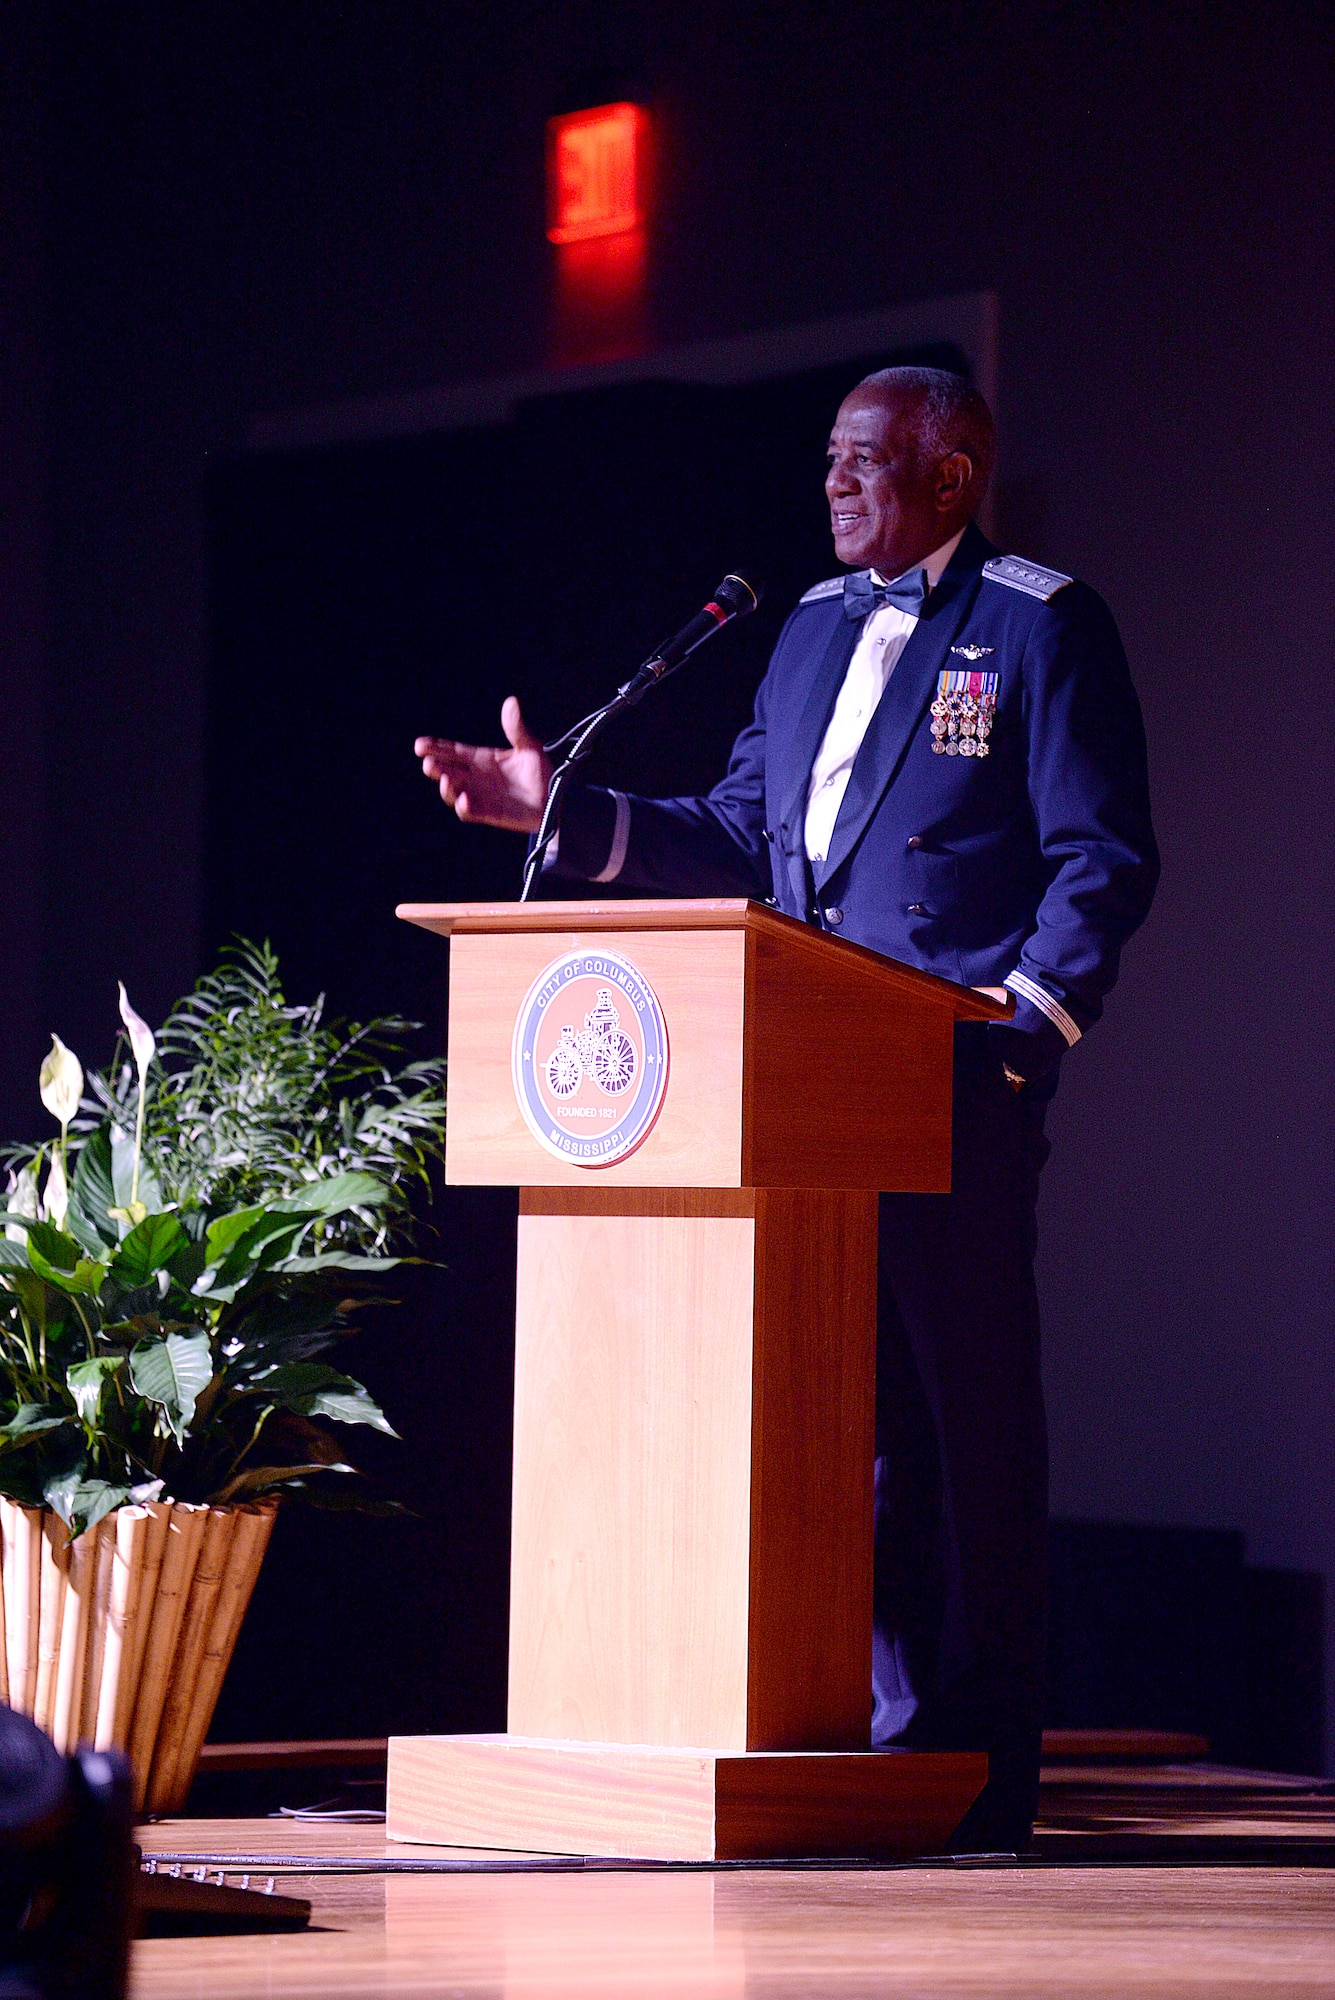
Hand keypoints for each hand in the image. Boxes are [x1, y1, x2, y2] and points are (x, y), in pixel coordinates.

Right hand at [415, 697, 551, 832]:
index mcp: (481, 759)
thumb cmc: (540, 771)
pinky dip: (465, 807)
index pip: (453, 752)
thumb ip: (516, 728)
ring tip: (445, 779)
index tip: (420, 745)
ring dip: (446, 788)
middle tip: (428, 762)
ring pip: (453, 793)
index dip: (436, 747)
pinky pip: (471, 812)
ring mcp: (480, 796)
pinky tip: (464, 799)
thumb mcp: (529, 746)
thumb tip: (511, 702)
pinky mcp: (489, 813)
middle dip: (435, 767)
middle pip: (447, 771)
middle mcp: (476, 777)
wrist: (556, 797)